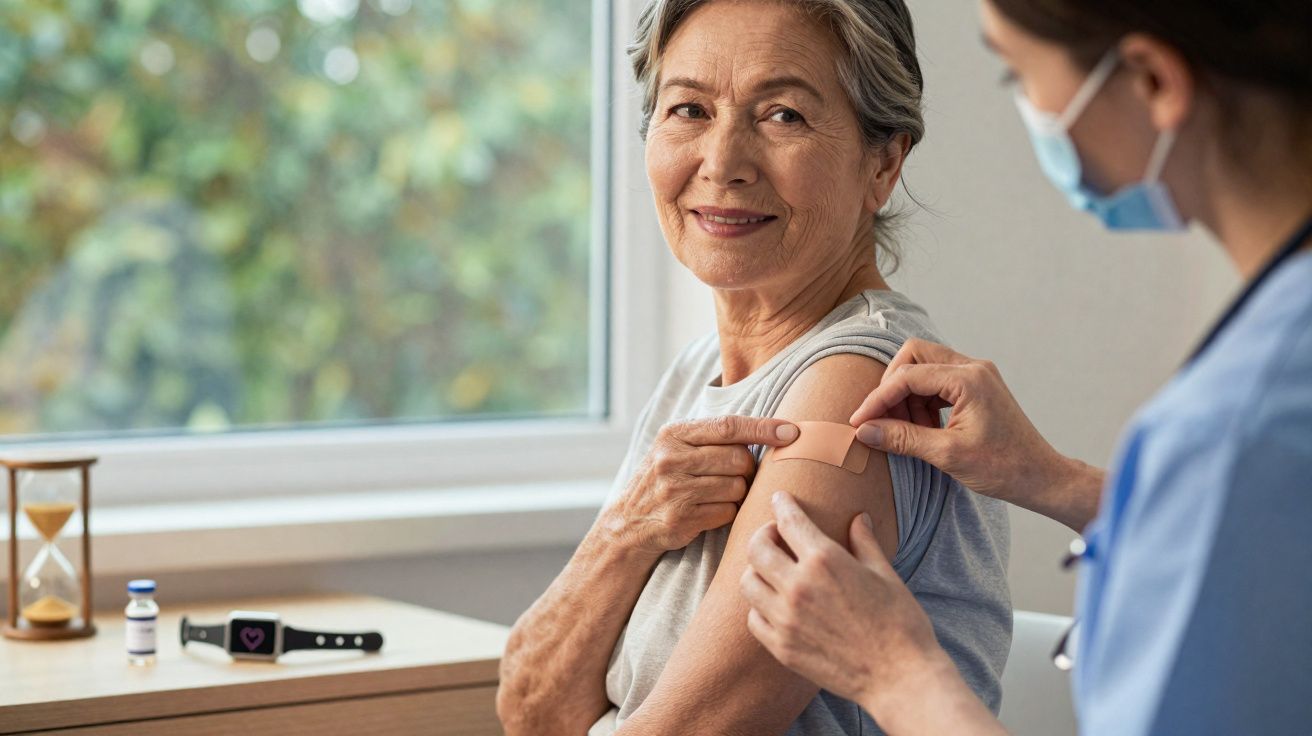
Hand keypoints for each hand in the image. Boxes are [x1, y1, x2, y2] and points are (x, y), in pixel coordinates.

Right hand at [605, 415, 798, 555]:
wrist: (629, 522)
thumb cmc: (666, 478)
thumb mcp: (677, 447)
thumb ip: (714, 436)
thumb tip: (776, 430)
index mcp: (673, 434)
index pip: (728, 426)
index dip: (764, 428)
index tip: (792, 432)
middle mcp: (671, 459)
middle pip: (739, 459)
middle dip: (746, 469)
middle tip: (735, 474)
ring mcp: (674, 490)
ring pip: (737, 487)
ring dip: (737, 492)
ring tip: (717, 493)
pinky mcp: (681, 518)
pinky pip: (728, 512)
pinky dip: (727, 512)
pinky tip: (709, 510)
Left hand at [742, 492, 943, 707]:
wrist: (900, 678)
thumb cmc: (901, 623)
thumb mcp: (885, 574)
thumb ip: (864, 542)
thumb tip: (859, 517)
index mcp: (825, 561)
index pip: (789, 520)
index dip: (782, 503)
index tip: (779, 497)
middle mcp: (798, 586)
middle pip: (757, 548)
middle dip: (763, 534)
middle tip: (774, 535)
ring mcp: (786, 619)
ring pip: (748, 582)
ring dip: (757, 570)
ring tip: (772, 570)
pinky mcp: (782, 647)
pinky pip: (754, 618)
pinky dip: (759, 606)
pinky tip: (775, 604)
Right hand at [847, 339, 1087, 519]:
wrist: (1041, 477)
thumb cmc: (1003, 468)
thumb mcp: (947, 455)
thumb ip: (903, 439)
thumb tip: (864, 431)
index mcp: (968, 379)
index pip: (907, 375)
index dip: (878, 398)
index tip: (859, 422)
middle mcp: (973, 368)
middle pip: (914, 354)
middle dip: (892, 385)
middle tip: (883, 418)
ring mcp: (977, 374)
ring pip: (924, 366)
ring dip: (907, 394)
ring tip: (906, 429)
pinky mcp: (977, 386)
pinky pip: (938, 380)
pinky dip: (922, 399)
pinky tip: (921, 426)